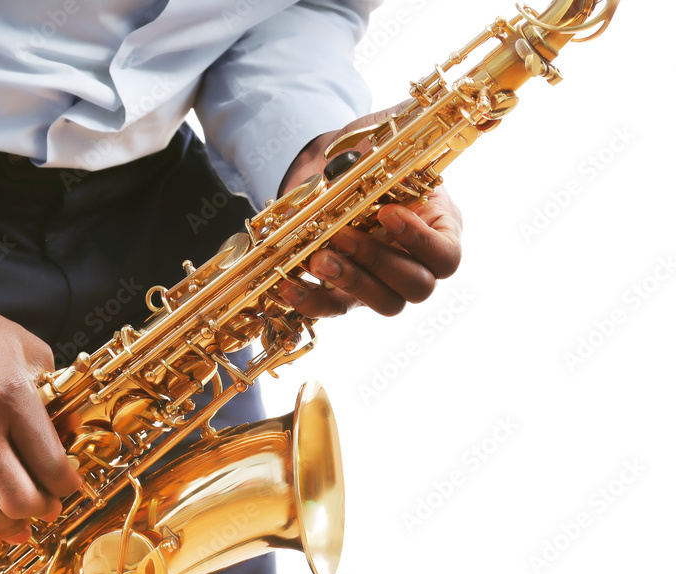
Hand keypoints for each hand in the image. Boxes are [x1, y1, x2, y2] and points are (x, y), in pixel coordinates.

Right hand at [0, 296, 81, 546]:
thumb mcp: (31, 351)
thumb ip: (56, 394)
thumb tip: (72, 433)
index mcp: (13, 398)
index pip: (50, 465)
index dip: (69, 485)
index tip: (72, 484)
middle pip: (20, 499)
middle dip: (44, 510)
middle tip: (51, 506)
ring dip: (13, 525)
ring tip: (25, 522)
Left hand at [277, 104, 462, 317]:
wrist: (320, 167)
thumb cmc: (361, 152)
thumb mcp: (384, 134)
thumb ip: (408, 123)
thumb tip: (433, 103)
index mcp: (437, 227)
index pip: (446, 256)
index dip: (421, 243)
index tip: (387, 213)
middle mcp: (414, 261)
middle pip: (417, 287)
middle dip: (378, 262)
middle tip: (342, 236)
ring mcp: (380, 283)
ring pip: (383, 304)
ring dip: (350, 282)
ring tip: (317, 257)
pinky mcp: (342, 294)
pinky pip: (332, 310)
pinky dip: (310, 302)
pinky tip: (287, 284)